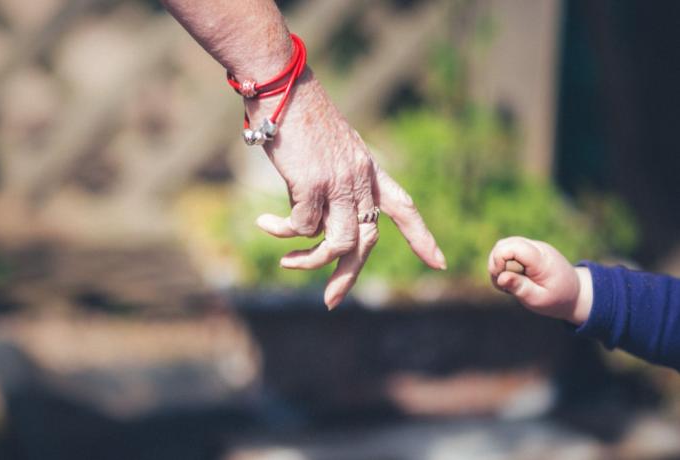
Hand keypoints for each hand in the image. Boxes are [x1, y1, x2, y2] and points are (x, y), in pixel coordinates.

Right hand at [249, 72, 446, 308]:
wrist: (284, 89)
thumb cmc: (301, 116)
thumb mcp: (331, 150)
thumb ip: (335, 183)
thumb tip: (318, 220)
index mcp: (369, 170)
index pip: (403, 207)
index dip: (421, 237)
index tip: (439, 262)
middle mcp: (360, 180)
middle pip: (367, 241)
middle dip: (350, 276)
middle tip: (332, 301)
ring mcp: (339, 184)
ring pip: (337, 244)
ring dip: (310, 262)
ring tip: (287, 262)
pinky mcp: (313, 186)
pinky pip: (300, 228)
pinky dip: (282, 233)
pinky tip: (265, 224)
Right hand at [488, 236, 591, 324]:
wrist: (576, 293)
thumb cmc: (557, 299)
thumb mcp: (538, 299)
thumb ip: (520, 288)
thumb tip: (500, 278)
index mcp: (541, 260)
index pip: (512, 247)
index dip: (499, 260)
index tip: (500, 278)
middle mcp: (537, 248)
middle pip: (504, 244)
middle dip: (495, 262)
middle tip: (501, 283)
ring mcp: (534, 247)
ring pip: (503, 245)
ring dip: (497, 263)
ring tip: (505, 282)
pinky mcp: (529, 251)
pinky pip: (508, 250)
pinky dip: (502, 263)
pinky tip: (509, 278)